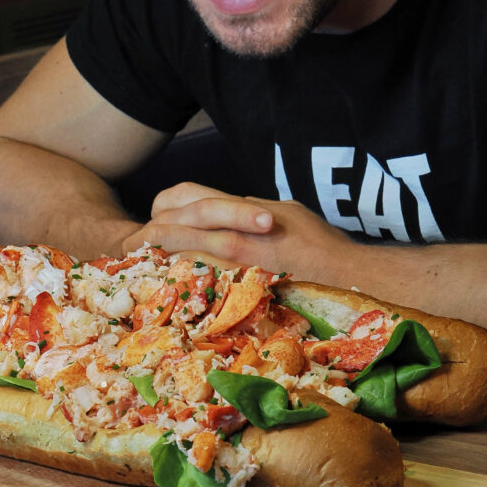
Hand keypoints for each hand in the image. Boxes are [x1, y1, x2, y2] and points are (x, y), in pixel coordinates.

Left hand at [119, 182, 361, 283]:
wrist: (348, 276)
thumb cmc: (321, 244)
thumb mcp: (283, 211)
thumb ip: (250, 209)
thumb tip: (231, 211)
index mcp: (240, 207)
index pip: (184, 195)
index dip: (164, 206)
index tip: (159, 218)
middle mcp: (233, 228)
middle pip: (172, 223)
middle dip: (150, 236)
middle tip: (138, 248)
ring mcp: (235, 259)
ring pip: (178, 253)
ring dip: (157, 260)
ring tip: (144, 270)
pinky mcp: (239, 287)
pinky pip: (197, 283)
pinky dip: (178, 284)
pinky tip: (168, 291)